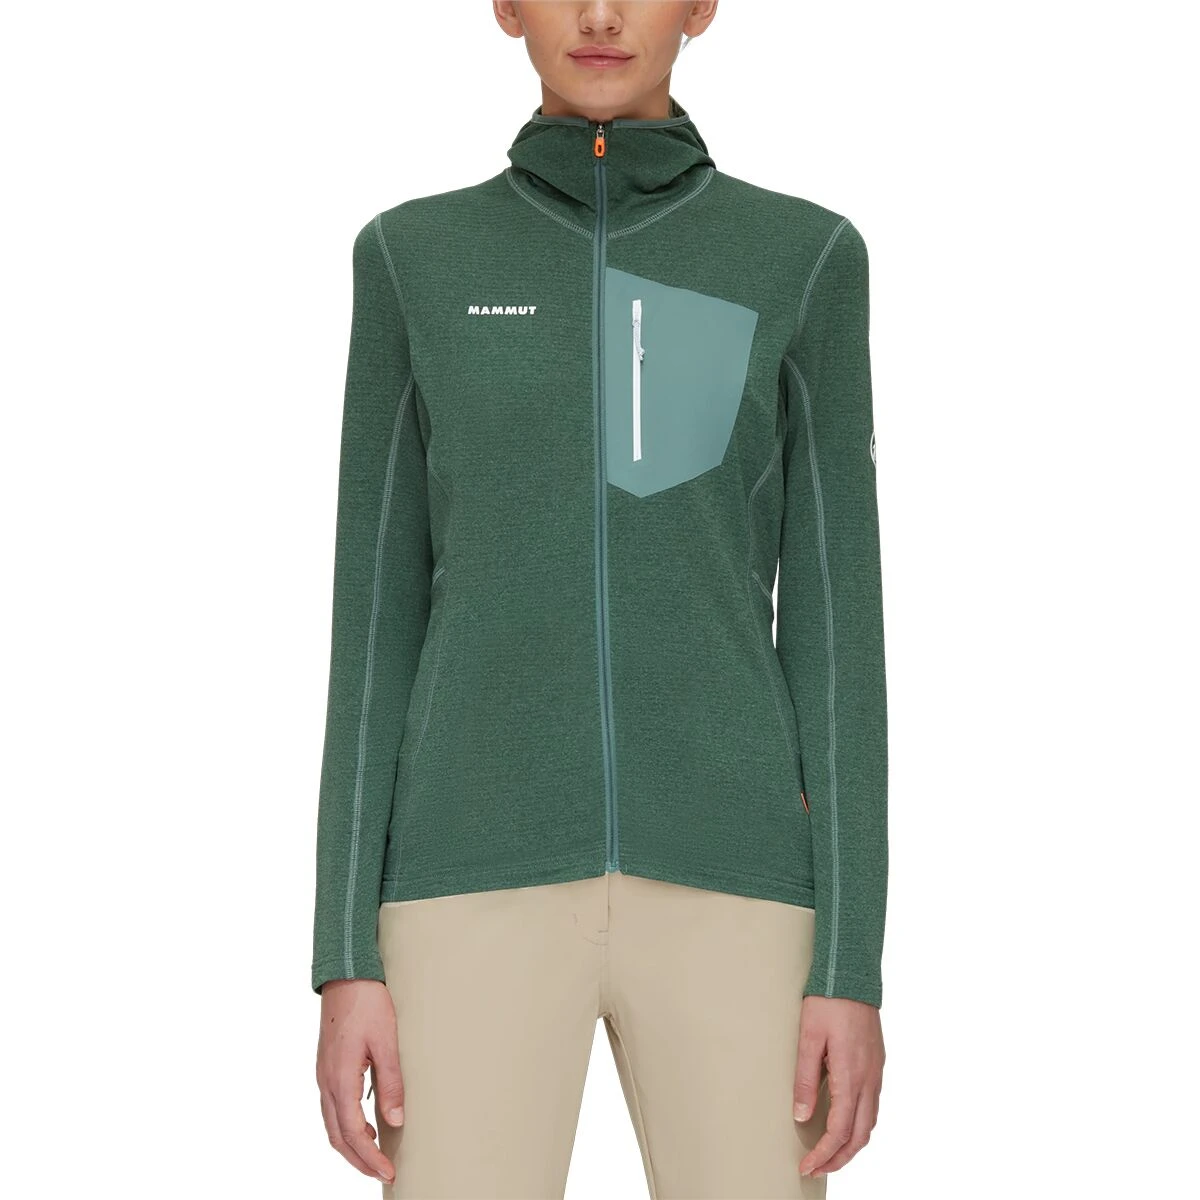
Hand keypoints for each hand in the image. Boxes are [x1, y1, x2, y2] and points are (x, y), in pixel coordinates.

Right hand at [315, 979, 405, 1184]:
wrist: (345, 975)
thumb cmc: (368, 1003)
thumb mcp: (387, 1042)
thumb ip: (391, 1083)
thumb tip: (395, 1122)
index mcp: (340, 1079)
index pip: (354, 1133)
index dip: (371, 1158)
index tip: (389, 1172)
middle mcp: (326, 1082)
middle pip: (338, 1137)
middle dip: (359, 1161)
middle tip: (382, 1174)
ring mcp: (323, 1075)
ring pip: (331, 1125)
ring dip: (350, 1146)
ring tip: (374, 1158)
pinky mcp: (326, 1067)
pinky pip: (331, 1109)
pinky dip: (345, 1127)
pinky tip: (364, 1126)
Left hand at [793, 994, 884, 1177]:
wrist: (851, 974)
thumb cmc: (828, 1002)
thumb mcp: (808, 1038)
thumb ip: (805, 1079)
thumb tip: (802, 1115)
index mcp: (851, 1075)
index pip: (840, 1130)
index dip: (824, 1153)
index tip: (807, 1166)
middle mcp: (869, 1079)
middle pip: (860, 1135)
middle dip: (839, 1158)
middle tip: (816, 1168)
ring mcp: (876, 1072)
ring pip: (870, 1123)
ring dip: (851, 1145)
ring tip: (828, 1153)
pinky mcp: (876, 1064)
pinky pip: (872, 1106)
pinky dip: (859, 1125)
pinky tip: (844, 1124)